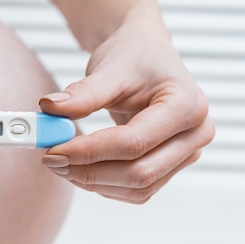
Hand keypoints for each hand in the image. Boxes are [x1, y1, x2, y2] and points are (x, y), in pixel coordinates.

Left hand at [39, 11, 214, 203]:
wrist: (145, 53)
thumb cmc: (134, 56)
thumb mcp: (108, 68)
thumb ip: (82, 94)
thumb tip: (50, 109)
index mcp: (187, 105)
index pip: (133, 143)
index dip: (89, 151)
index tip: (53, 150)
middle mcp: (194, 134)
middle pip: (139, 173)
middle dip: (90, 172)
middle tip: (52, 160)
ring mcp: (185, 154)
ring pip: (138, 188)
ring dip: (94, 182)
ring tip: (62, 163)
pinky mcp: (170, 166)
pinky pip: (137, 190)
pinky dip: (105, 184)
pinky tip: (80, 168)